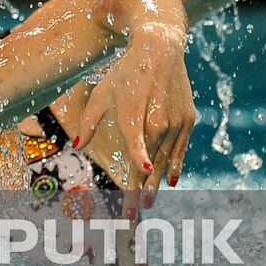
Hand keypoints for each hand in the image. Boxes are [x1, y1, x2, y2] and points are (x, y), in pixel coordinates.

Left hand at [70, 21, 194, 196]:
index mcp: (134, 114)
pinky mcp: (188, 119)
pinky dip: (175, 165)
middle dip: (141, 191)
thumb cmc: (125, 73)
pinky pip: (180, 149)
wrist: (160, 49)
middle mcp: (158, 120)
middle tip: (133, 216)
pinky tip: (170, 182)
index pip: (134, 146)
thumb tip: (76, 146)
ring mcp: (176, 121)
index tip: (139, 186)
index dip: (137, 165)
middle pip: (149, 162)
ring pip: (165, 159)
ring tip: (148, 203)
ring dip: (156, 182)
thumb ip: (89, 121)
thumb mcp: (102, 93)